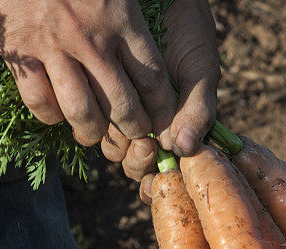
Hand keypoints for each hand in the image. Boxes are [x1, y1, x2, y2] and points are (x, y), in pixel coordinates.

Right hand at [0, 0, 176, 147]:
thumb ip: (132, 11)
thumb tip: (150, 45)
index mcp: (119, 17)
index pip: (152, 78)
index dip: (162, 108)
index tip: (166, 121)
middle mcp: (90, 39)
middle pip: (122, 104)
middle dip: (133, 129)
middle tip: (135, 135)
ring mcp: (53, 48)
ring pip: (82, 112)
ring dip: (93, 131)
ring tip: (96, 133)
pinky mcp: (20, 54)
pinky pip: (41, 103)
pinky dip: (53, 116)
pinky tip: (59, 113)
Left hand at [99, 0, 220, 201]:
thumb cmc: (186, 29)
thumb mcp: (199, 68)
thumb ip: (198, 108)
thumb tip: (184, 149)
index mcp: (173, 125)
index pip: (161, 167)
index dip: (155, 181)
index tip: (158, 176)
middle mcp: (144, 122)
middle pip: (133, 162)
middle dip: (137, 162)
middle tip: (145, 145)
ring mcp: (117, 107)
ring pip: (110, 144)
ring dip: (116, 143)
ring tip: (127, 125)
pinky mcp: (91, 88)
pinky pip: (86, 114)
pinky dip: (91, 119)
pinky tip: (99, 110)